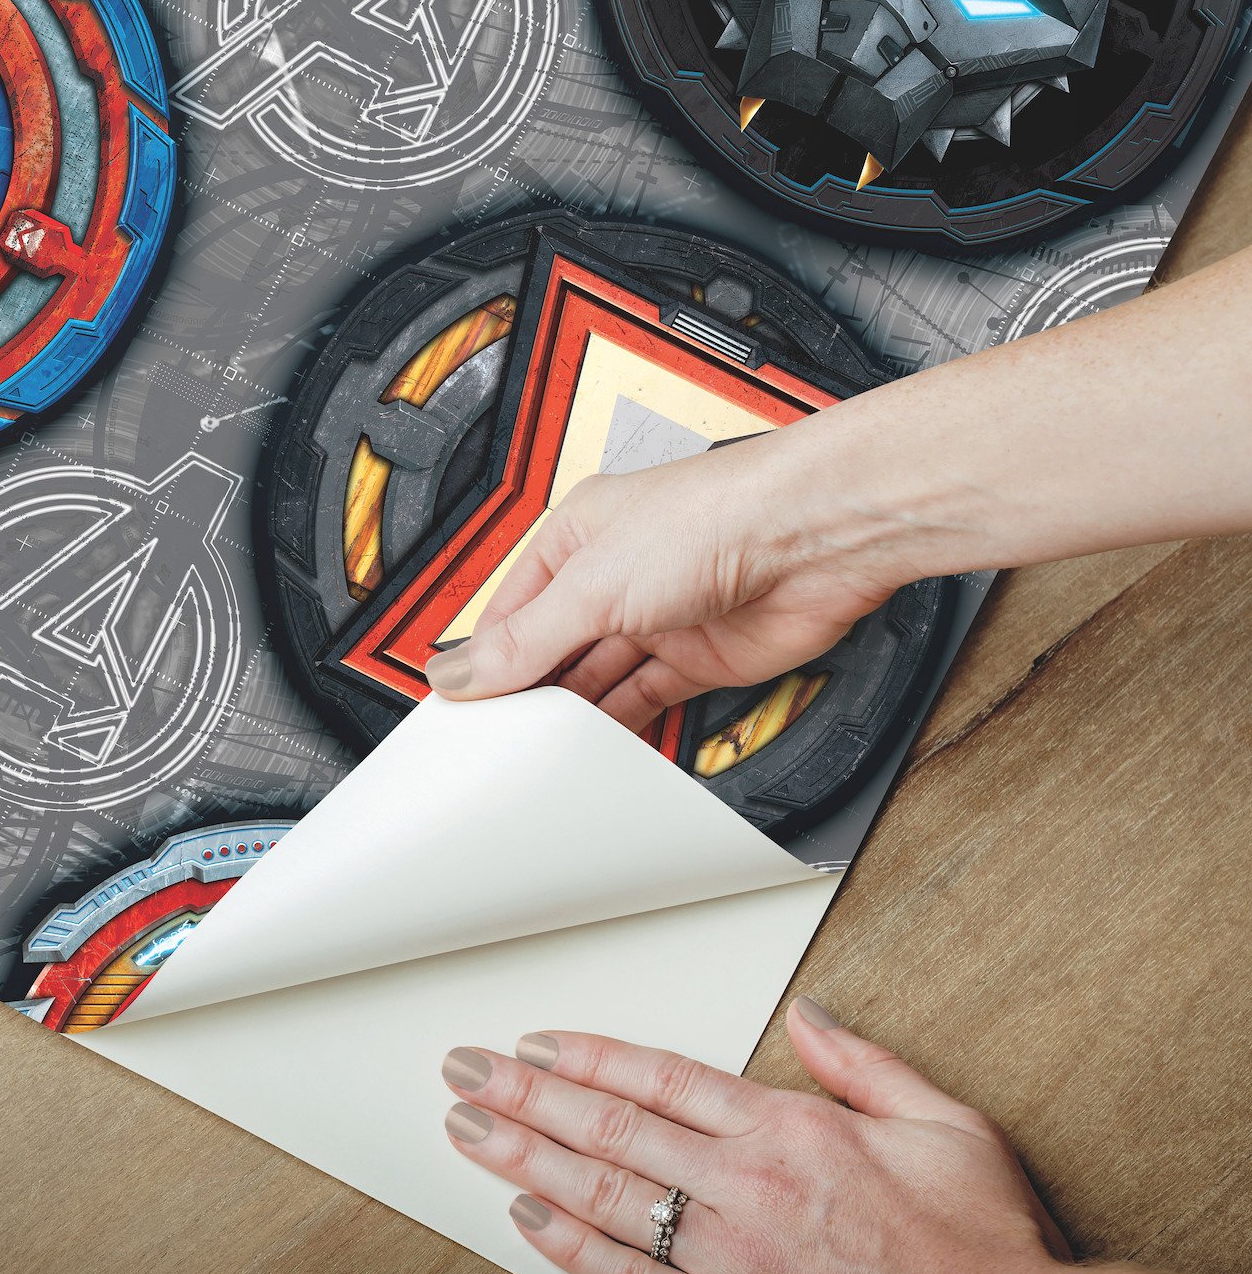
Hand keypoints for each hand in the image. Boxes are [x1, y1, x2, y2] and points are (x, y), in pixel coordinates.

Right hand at [425, 243, 1251, 728]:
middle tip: (494, 746)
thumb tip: (459, 668)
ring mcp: (660, 617)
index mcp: (575, 540)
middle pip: (553, 650)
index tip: (458, 711)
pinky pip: (648, 701)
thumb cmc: (715, 516)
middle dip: (528, 694)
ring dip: (574, 715)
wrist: (814, 536)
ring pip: (600, 680)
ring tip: (539, 758)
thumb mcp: (592, 583)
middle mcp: (615, 576)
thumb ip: (526, 638)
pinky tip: (597, 752)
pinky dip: (623, 727)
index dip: (485, 661)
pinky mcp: (702, 658)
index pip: (510, 612)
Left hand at [440, 999, 1074, 1273]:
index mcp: (790, 1132)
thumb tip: (808, 1016)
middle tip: (467, 1073)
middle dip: (527, 1097)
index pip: (660, 1077)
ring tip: (470, 1131)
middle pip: (612, 1128)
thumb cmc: (982, 1248)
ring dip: (526, 1160)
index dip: (588, 1056)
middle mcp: (749, 1191)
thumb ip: (863, 1062)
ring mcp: (734, 1264)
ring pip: (605, 1198)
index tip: (537, 1043)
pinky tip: (527, 1220)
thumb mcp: (944, 1123)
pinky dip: (573, 1251)